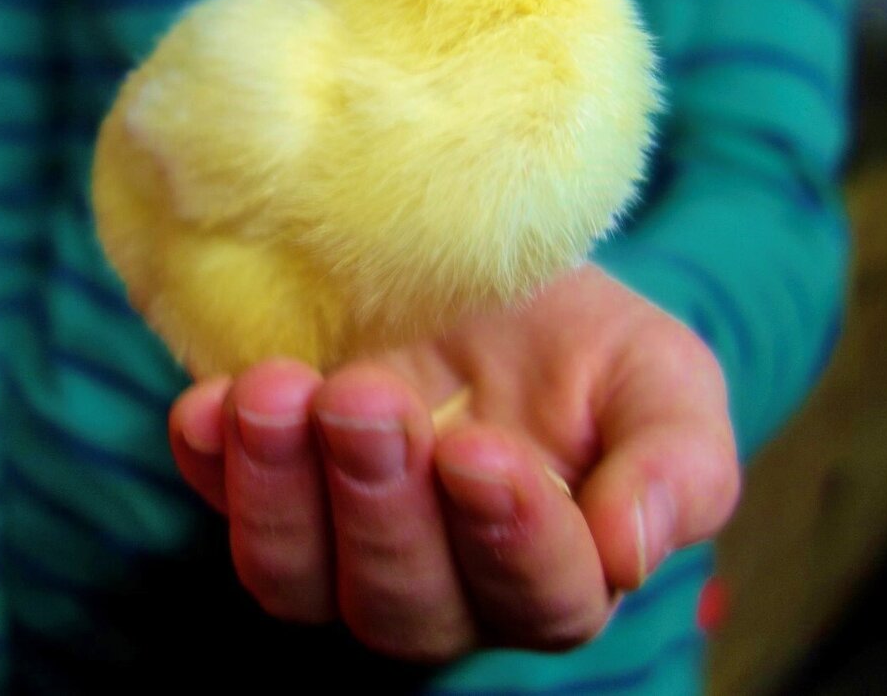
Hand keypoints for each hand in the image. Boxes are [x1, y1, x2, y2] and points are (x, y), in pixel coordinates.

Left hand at [169, 264, 739, 660]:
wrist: (499, 283)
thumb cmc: (590, 346)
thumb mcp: (664, 382)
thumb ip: (678, 469)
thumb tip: (634, 553)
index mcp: (556, 574)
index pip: (540, 595)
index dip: (509, 538)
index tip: (480, 452)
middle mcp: (446, 587)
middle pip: (404, 602)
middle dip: (380, 505)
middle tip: (370, 401)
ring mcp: (347, 546)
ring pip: (300, 580)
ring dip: (281, 494)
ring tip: (276, 394)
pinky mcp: (277, 493)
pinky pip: (228, 509)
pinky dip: (210, 465)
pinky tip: (209, 404)